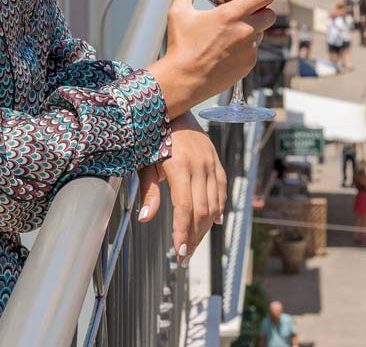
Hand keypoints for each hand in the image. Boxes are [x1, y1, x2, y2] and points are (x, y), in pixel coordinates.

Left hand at [136, 113, 226, 266]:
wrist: (172, 107)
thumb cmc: (152, 136)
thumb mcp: (144, 162)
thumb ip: (148, 191)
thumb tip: (145, 218)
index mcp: (181, 166)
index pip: (185, 208)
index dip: (183, 232)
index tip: (179, 252)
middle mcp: (200, 165)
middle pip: (202, 210)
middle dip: (194, 236)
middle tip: (184, 257)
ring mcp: (211, 162)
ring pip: (214, 202)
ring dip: (205, 227)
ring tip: (193, 244)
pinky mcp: (215, 160)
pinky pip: (221, 189)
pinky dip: (219, 208)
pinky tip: (214, 222)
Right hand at [148, 0, 300, 119]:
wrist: (183, 81)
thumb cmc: (180, 46)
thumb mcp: (179, 13)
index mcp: (231, 14)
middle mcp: (245, 31)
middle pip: (269, 14)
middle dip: (262, 11)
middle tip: (244, 13)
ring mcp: (249, 50)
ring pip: (261, 33)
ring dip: (252, 31)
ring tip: (227, 37)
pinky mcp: (249, 65)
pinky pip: (254, 51)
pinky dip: (245, 48)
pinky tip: (226, 52)